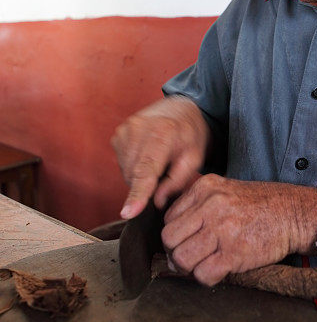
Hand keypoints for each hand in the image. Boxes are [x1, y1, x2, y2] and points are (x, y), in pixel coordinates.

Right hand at [111, 96, 210, 218]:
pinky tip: (147, 156)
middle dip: (148, 184)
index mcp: (163, 132)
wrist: (179, 109)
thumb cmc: (189, 135)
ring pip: (126, 171)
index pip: (147, 170)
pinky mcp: (117, 134)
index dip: (138, 194)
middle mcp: (139, 128)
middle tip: (166, 171)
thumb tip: (156, 202)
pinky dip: (134, 167)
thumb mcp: (194, 158)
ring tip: (158, 160)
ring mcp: (125, 130)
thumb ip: (177, 181)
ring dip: (140, 176)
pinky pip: (122, 164)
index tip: (128, 212)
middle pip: (134, 175)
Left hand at [161, 174, 316, 285]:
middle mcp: (211, 205)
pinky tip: (218, 271)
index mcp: (205, 188)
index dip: (175, 236)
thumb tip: (173, 230)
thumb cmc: (261, 205)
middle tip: (189, 258)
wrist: (294, 213)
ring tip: (203, 265)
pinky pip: (203, 274)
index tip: (186, 242)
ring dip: (189, 268)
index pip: (168, 218)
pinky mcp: (235, 252)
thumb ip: (199, 203)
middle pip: (169, 239)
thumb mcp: (226, 190)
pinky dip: (207, 278)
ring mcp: (222, 229)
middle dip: (176, 253)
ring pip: (182, 258)